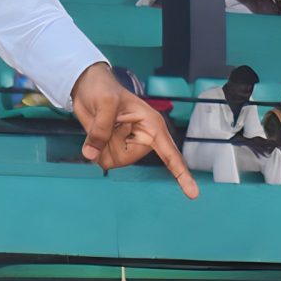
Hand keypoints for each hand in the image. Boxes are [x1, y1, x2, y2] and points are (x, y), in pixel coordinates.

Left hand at [72, 63, 198, 198]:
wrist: (86, 87)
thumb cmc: (103, 88)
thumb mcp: (105, 102)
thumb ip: (101, 129)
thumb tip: (92, 156)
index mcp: (152, 125)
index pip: (170, 153)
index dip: (182, 174)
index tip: (193, 194)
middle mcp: (142, 138)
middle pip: (128, 159)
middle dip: (112, 143)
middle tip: (112, 120)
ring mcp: (127, 145)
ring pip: (113, 161)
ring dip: (102, 144)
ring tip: (104, 123)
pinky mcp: (113, 149)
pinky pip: (102, 161)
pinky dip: (94, 148)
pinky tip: (97, 132)